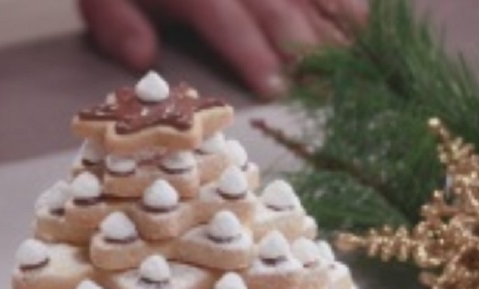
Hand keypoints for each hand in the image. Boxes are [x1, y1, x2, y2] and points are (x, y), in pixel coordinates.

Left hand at [78, 0, 366, 98]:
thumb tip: (143, 59)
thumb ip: (115, 19)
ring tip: (358, 56)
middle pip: (272, 3)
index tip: (276, 88)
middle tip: (327, 87)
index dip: (251, 53)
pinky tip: (363, 20)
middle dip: (301, 47)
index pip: (225, 17)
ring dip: (333, 20)